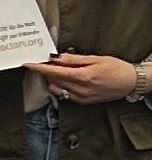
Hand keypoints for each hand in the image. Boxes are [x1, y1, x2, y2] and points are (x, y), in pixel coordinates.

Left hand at [25, 52, 141, 105]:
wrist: (131, 82)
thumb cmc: (117, 68)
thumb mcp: (96, 59)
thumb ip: (74, 59)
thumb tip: (57, 57)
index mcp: (83, 77)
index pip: (54, 73)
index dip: (39, 68)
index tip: (28, 64)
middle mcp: (81, 90)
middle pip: (53, 81)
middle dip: (47, 71)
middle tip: (46, 62)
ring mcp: (82, 97)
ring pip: (57, 89)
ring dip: (53, 79)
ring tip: (59, 70)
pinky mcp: (84, 102)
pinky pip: (65, 95)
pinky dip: (61, 87)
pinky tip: (67, 79)